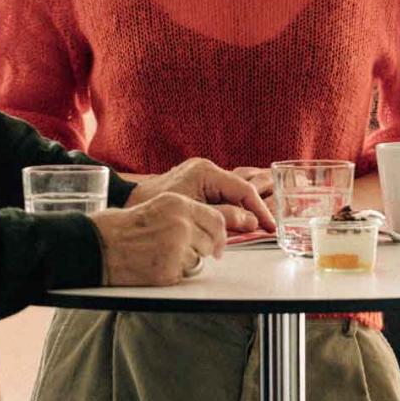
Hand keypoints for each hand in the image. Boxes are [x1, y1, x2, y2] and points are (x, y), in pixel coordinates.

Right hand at [89, 192, 227, 285]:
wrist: (97, 244)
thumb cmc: (123, 226)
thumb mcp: (158, 207)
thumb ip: (185, 214)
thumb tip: (211, 230)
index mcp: (178, 204)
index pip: (217, 220)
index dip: (220, 236)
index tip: (218, 246)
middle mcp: (181, 223)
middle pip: (210, 242)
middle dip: (202, 250)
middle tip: (183, 253)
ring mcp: (175, 247)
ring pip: (197, 259)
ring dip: (184, 261)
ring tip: (159, 255)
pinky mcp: (167, 270)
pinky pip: (182, 275)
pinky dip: (171, 274)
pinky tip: (152, 265)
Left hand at [127, 157, 276, 236]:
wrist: (129, 202)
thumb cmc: (156, 206)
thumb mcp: (195, 214)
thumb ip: (224, 217)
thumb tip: (252, 223)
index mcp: (207, 172)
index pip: (244, 189)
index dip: (259, 210)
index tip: (269, 227)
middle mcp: (206, 169)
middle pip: (239, 191)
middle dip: (251, 212)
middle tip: (264, 232)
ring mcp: (201, 175)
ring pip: (231, 195)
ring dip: (239, 212)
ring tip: (250, 231)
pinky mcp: (197, 184)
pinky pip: (220, 197)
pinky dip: (227, 211)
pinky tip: (231, 225)